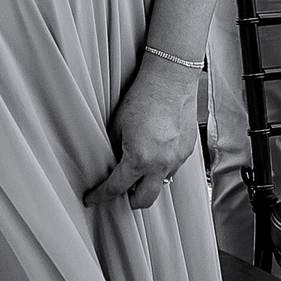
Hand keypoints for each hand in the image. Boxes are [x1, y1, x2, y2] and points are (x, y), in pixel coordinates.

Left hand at [83, 55, 199, 208]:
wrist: (170, 80)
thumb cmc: (142, 98)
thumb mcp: (117, 126)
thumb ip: (115, 150)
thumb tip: (112, 164)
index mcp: (139, 159)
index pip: (116, 188)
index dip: (101, 196)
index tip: (92, 199)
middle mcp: (161, 165)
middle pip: (145, 200)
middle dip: (130, 200)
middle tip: (119, 191)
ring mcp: (178, 159)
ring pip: (161, 183)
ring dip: (148, 181)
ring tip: (138, 165)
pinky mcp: (188, 150)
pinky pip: (173, 167)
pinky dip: (161, 166)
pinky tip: (154, 150)